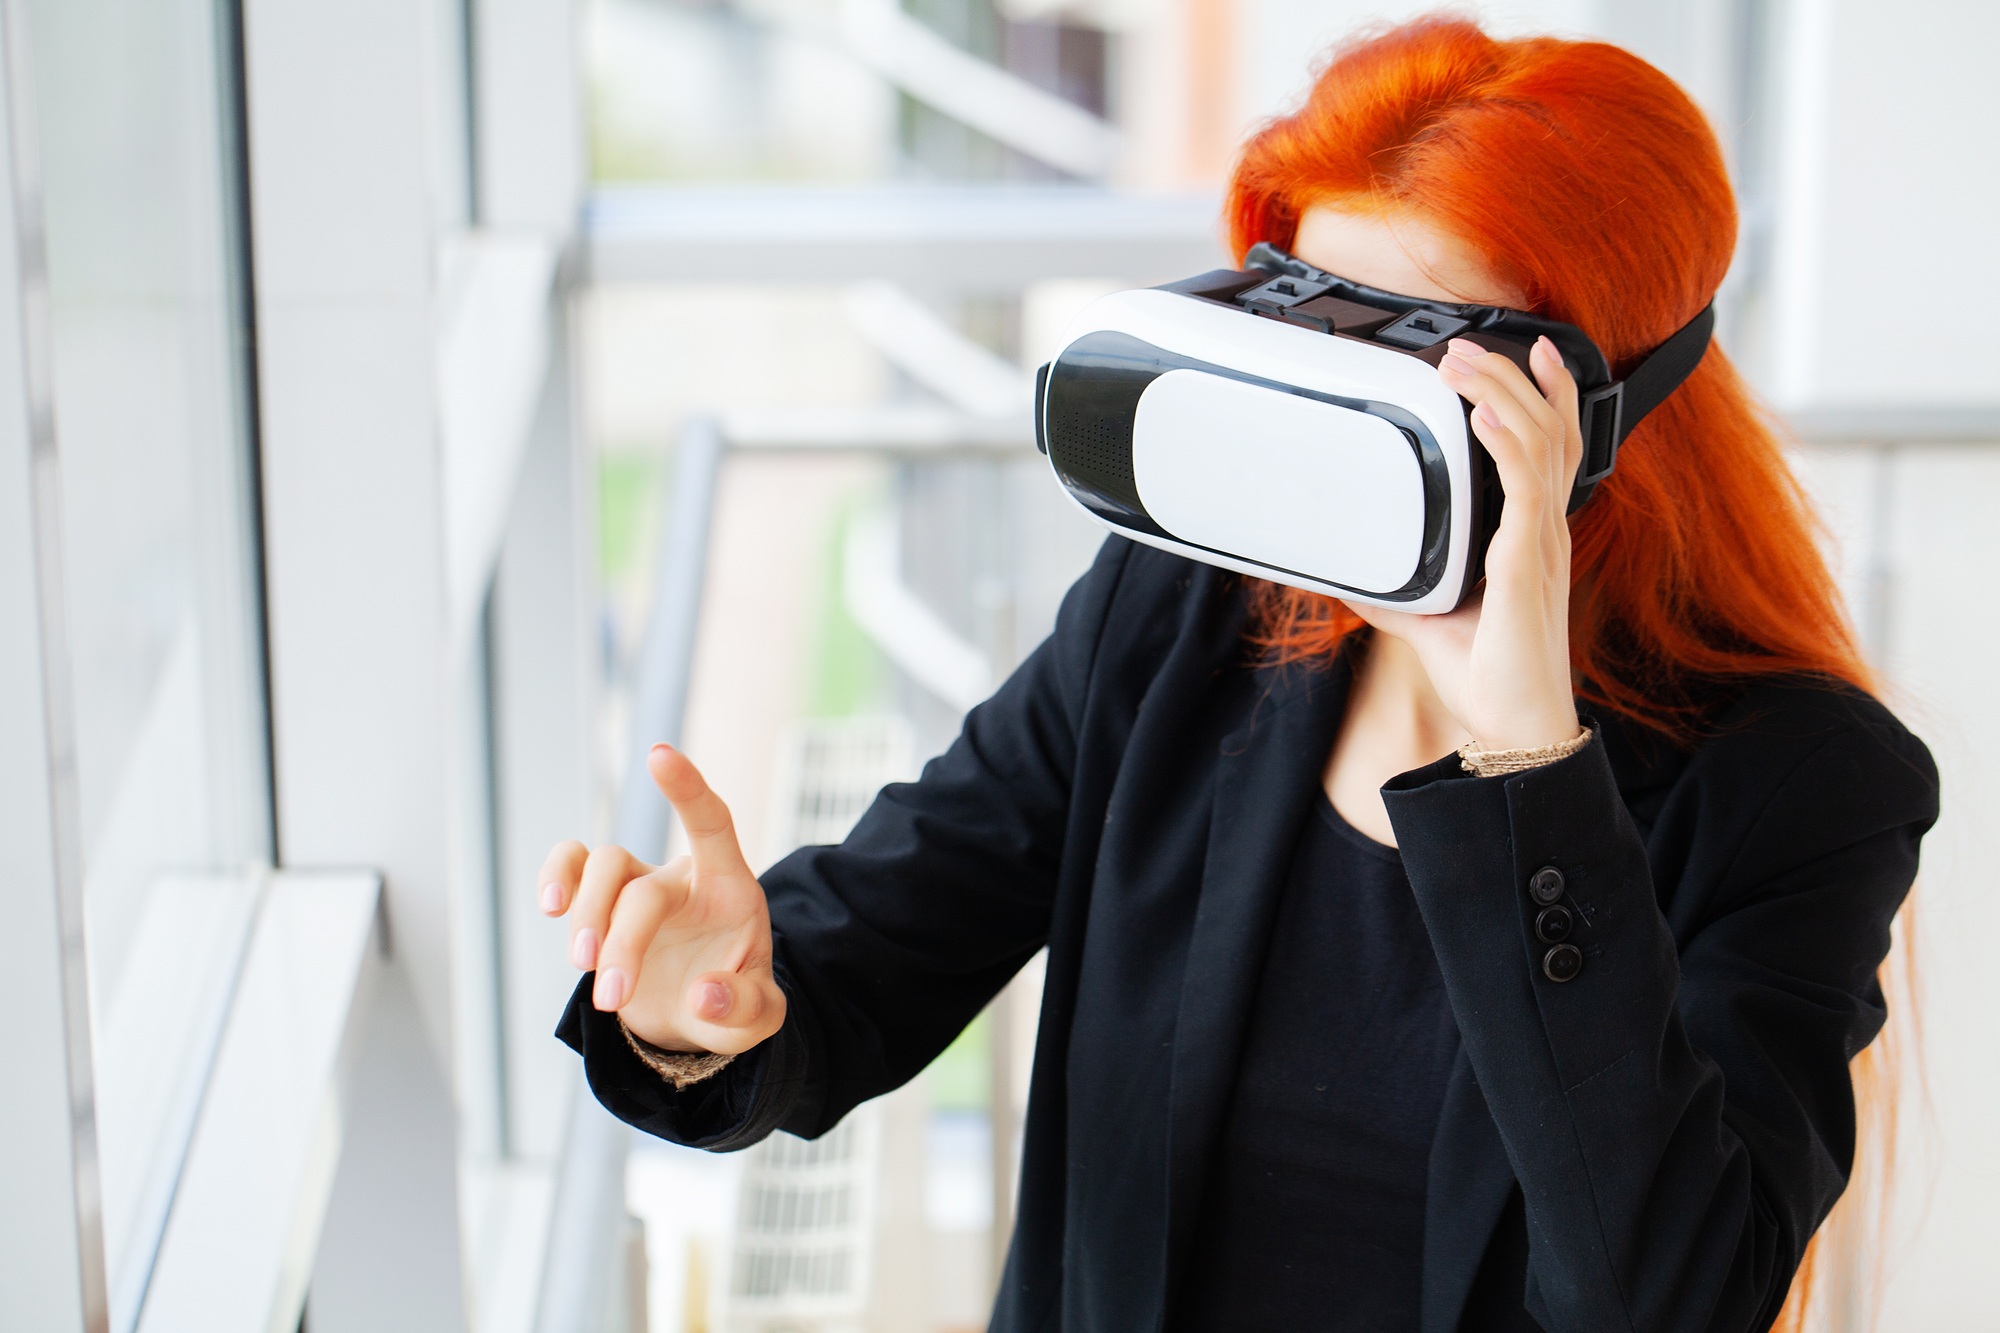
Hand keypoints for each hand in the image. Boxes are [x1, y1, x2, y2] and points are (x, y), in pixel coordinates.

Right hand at [538, 744, 784, 1053]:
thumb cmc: (734, 1004)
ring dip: (587, 917)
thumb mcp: (757, 1020)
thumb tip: (704, 996)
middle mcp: (681, 878)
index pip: (711, 824)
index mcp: (729, 890)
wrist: (695, 1018)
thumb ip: (743, 1008)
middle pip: (642, 886)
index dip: (687, 790)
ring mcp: (637, 886)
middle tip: (611, 996)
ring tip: (583, 966)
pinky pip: (571, 867)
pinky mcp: (601, 904)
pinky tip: (551, 905)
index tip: (657, 755)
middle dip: (622, 942)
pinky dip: (555, 876)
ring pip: (601, 867)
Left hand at [1343, 336, 1582, 750]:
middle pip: (1549, 430)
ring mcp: (1541, 545)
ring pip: (1539, 445)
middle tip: (1469, 345)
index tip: (1531, 352)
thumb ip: (1397, 593)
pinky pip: (1525, 490)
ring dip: (1501, 395)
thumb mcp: (1430, 620)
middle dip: (1512, 378)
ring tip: (1465, 365)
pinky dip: (1506, 445)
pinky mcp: (1527, 565)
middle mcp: (1544, 532)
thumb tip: (1351, 578)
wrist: (1514, 727)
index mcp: (1531, 537)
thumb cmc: (1488, 677)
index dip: (1550, 396)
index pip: (1553, 448)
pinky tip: (1482, 417)